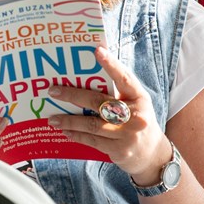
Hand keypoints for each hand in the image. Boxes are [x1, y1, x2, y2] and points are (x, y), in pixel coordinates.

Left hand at [46, 46, 172, 181]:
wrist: (152, 153)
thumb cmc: (137, 120)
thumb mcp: (135, 103)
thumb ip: (117, 91)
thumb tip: (87, 75)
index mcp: (139, 98)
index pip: (124, 78)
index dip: (111, 64)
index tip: (97, 51)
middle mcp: (136, 116)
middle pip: (99, 101)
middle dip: (73, 95)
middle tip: (53, 91)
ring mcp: (128, 134)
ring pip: (92, 124)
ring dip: (69, 121)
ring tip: (52, 118)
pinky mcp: (119, 150)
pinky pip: (92, 140)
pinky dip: (77, 135)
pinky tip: (65, 131)